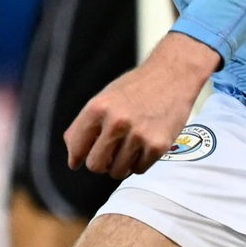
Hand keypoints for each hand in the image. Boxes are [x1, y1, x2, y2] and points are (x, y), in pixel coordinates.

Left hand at [64, 32, 218, 179]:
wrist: (172, 74)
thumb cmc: (136, 87)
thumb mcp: (105, 97)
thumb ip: (87, 124)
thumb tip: (73, 156)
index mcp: (98, 108)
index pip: (76, 146)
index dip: (76, 157)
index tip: (76, 162)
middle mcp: (116, 122)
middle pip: (95, 165)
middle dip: (101, 163)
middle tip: (108, 155)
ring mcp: (138, 134)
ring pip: (117, 172)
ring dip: (121, 164)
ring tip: (128, 147)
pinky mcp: (157, 145)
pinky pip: (139, 169)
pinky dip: (139, 162)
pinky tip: (143, 145)